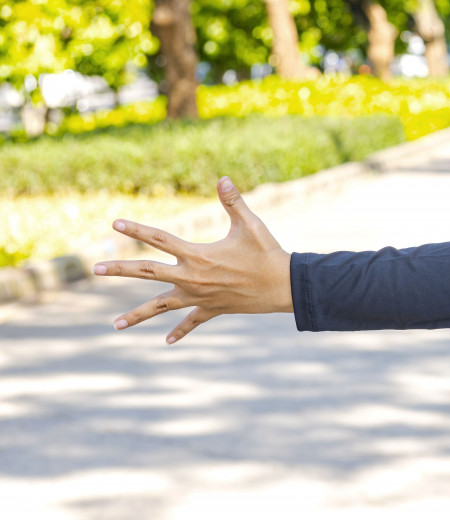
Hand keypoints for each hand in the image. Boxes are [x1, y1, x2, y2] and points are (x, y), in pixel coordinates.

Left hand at [97, 177, 292, 344]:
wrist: (283, 287)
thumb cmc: (267, 253)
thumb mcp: (250, 225)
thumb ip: (233, 202)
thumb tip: (222, 179)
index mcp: (198, 256)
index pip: (160, 240)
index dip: (137, 230)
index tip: (115, 224)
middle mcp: (193, 278)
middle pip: (148, 273)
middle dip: (120, 270)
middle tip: (95, 268)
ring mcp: (200, 297)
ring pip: (162, 306)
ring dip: (138, 315)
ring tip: (115, 324)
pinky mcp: (212, 309)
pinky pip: (192, 321)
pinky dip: (180, 330)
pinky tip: (167, 341)